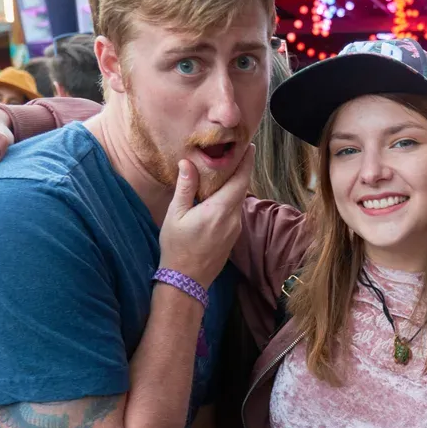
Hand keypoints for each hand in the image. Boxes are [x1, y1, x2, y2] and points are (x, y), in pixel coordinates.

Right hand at [159, 145, 253, 286]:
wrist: (187, 281)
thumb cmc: (177, 248)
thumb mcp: (176, 215)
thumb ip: (185, 188)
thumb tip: (187, 163)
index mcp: (220, 210)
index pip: (240, 180)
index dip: (247, 162)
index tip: (250, 146)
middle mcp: (233, 218)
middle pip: (242, 188)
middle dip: (242, 169)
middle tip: (239, 151)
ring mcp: (235, 228)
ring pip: (239, 200)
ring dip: (235, 184)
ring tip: (227, 169)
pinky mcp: (233, 236)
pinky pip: (234, 211)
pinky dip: (231, 198)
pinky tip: (220, 194)